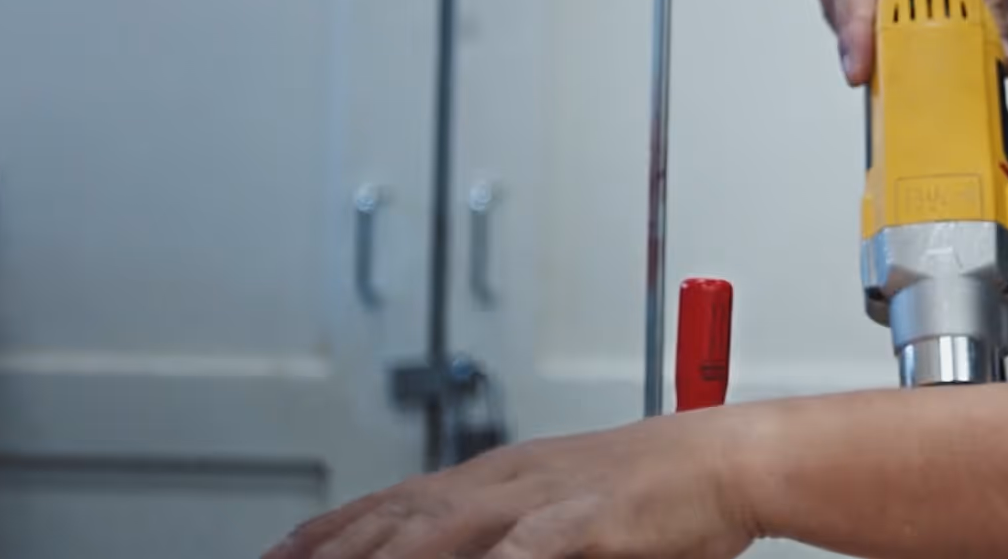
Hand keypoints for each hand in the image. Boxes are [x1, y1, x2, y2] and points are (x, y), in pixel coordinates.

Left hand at [264, 412, 754, 558]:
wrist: (730, 459)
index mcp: (500, 476)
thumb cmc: (661, 495)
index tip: (277, 558)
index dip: (327, 533)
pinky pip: (518, 551)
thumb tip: (478, 552)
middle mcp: (507, 480)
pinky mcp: (582, 520)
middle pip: (395, 517)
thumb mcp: (568, 512)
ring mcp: (541, 497)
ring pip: (436, 530)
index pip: (390, 502)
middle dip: (330, 552)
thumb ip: (512, 539)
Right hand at [818, 0, 1007, 86]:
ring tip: (913, 68)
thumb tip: (1003, 61)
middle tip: (897, 101)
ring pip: (843, 26)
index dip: (858, 33)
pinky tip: (901, 51)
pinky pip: (847, 27)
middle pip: (845, 15)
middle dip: (868, 58)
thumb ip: (996, 7)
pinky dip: (873, 44)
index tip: (860, 73)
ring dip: (875, 50)